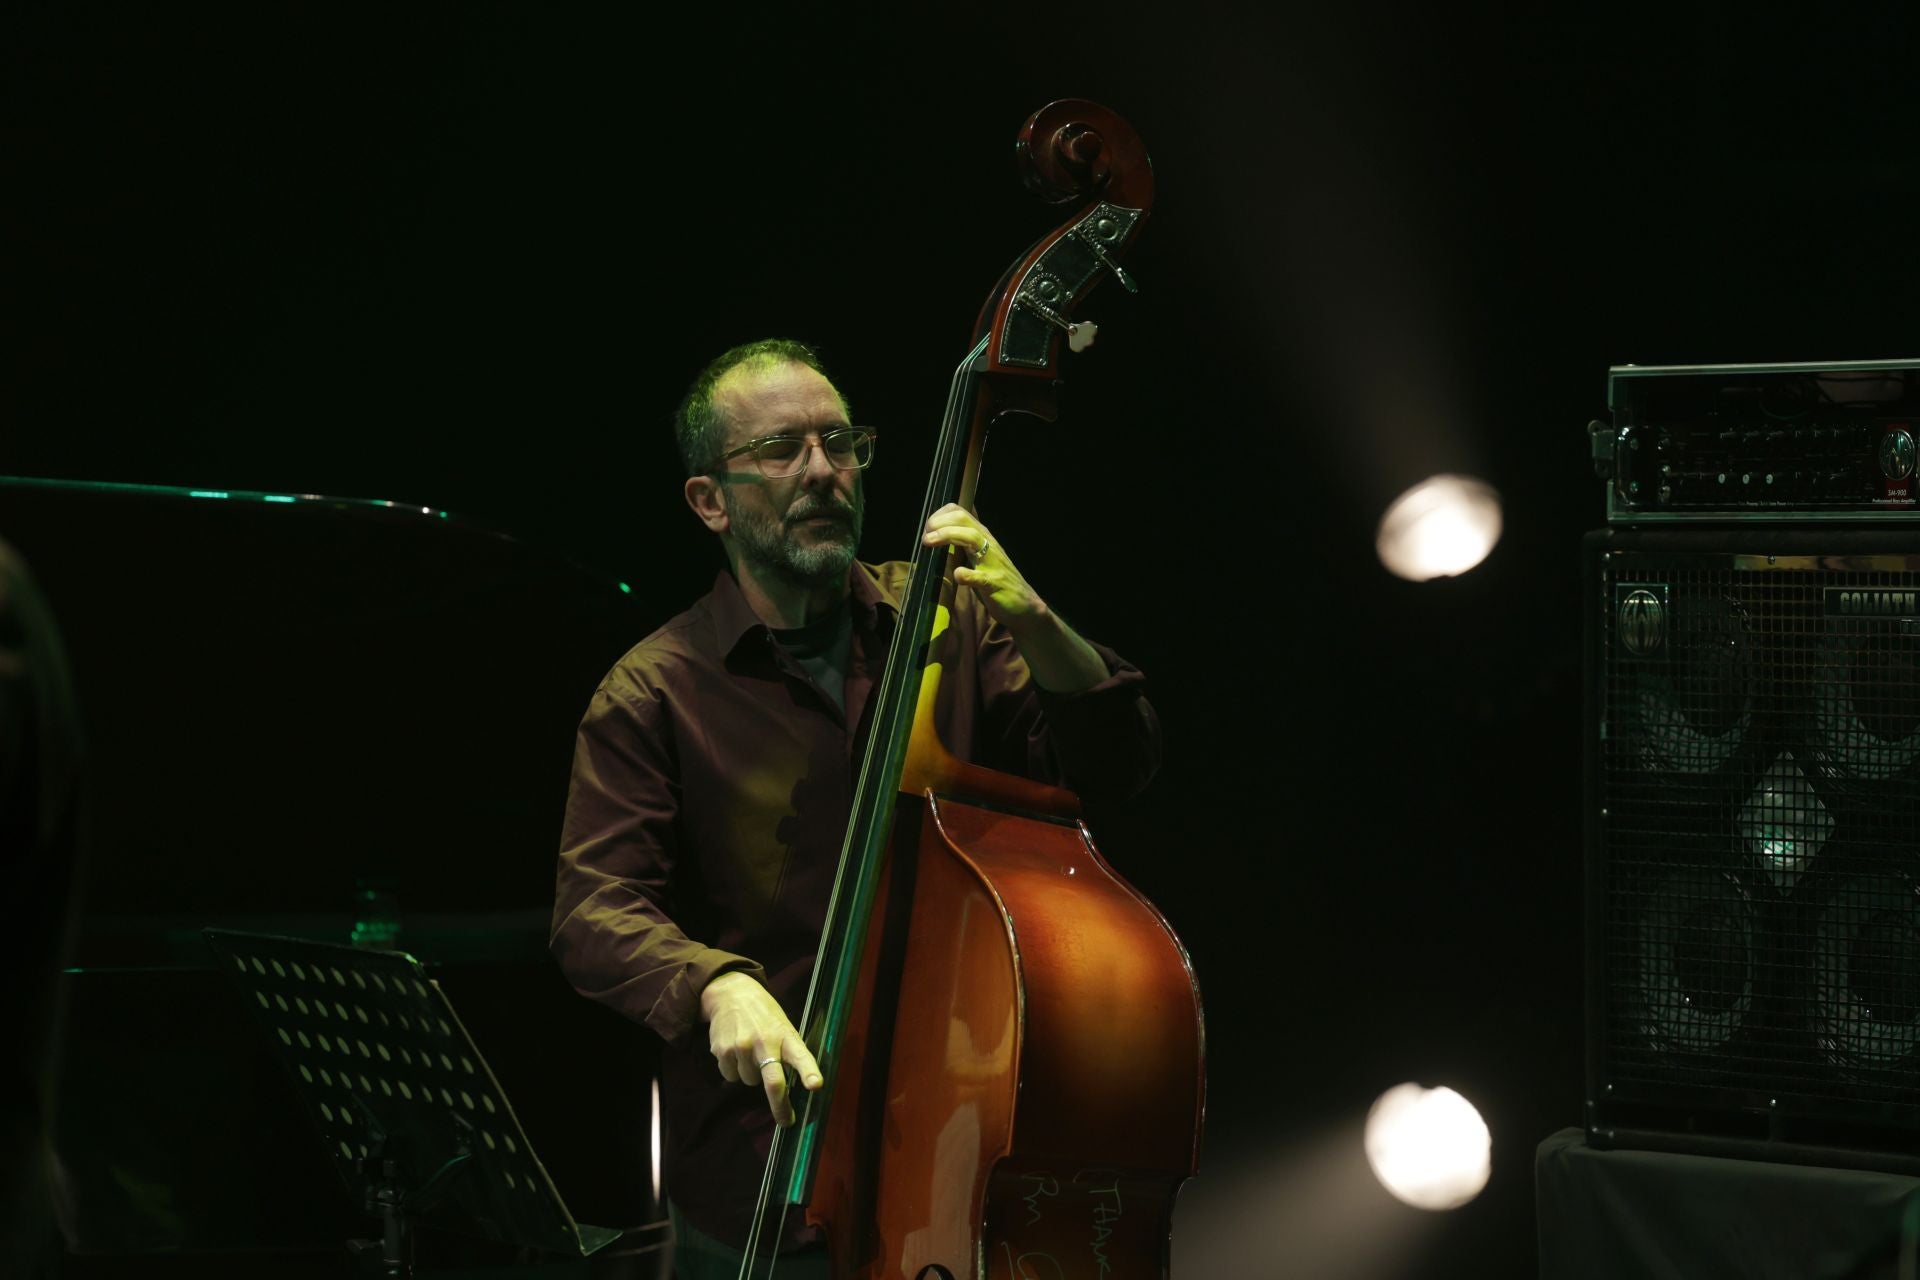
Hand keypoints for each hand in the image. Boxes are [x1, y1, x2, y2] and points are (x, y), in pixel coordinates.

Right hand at [699, 971, 822, 1125]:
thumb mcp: (782, 1025)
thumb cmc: (763, 1014)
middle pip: (773, 1082)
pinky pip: (731, 1076)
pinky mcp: (722, 1051)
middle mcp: (764, 1042)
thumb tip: (801, 1083)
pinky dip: (734, 1070)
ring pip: (750, 1082)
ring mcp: (741, 1047)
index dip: (808, 1071)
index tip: (815, 1085)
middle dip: (780, 1105)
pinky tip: (735, 1051)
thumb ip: (789, 1050)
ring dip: (751, 1074)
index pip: (800, 1055)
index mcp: (785, 1035)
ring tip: (750, 1052)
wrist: (730, 993)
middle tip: (786, 1120)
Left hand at [922, 503, 1109, 692]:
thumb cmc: (996, 581)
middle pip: (963, 519)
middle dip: (939, 523)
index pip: (960, 512)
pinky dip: (967, 574)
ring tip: (928, 543)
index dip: (940, 516)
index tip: (927, 529)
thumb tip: (937, 537)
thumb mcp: (977, 558)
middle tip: (924, 538)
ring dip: (947, 536)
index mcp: (981, 537)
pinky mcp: (994, 583)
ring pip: (971, 538)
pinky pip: (980, 576)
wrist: (1024, 605)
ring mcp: (991, 563)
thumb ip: (962, 546)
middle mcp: (987, 544)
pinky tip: (957, 574)